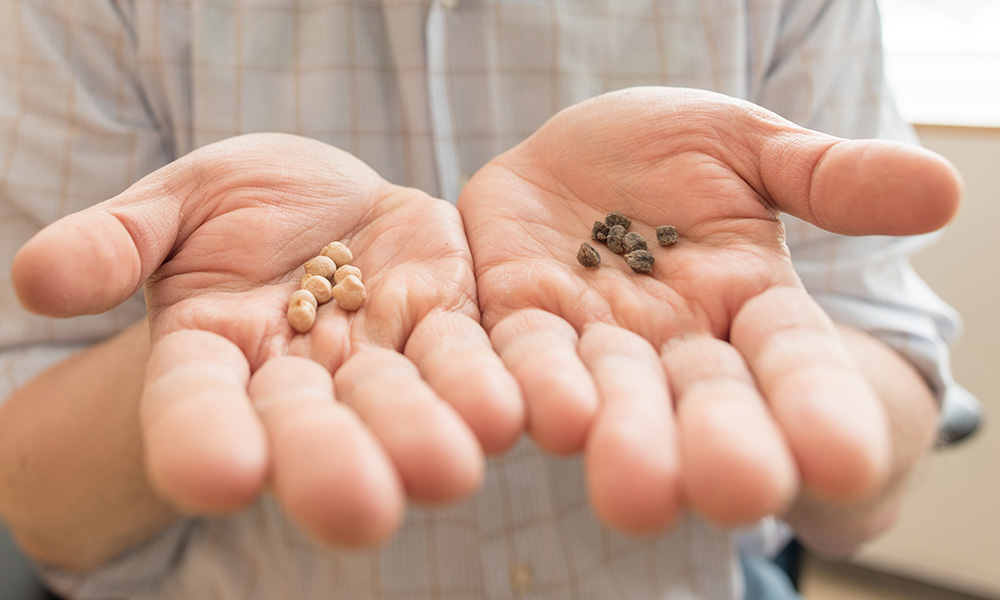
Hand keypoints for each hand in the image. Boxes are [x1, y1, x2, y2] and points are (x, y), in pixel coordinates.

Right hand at [12, 133, 521, 545]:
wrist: (332, 203)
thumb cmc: (241, 207)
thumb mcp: (176, 204)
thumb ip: (118, 242)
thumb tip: (36, 278)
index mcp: (214, 356)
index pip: (196, 406)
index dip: (202, 441)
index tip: (216, 477)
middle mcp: (301, 380)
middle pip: (310, 429)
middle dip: (332, 466)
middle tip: (358, 510)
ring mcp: (382, 360)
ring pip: (401, 405)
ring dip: (424, 437)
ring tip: (451, 466)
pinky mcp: (450, 328)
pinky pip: (471, 359)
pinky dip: (489, 385)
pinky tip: (515, 408)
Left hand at [458, 87, 960, 533]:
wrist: (566, 156)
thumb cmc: (669, 155)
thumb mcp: (748, 150)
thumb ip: (826, 177)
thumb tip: (942, 186)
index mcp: (747, 307)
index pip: (792, 363)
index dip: (815, 407)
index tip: (841, 457)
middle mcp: (674, 346)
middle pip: (703, 404)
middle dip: (719, 446)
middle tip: (736, 490)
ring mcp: (593, 345)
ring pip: (607, 399)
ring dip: (621, 437)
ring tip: (633, 486)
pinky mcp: (515, 328)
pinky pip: (516, 361)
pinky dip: (523, 388)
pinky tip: (526, 418)